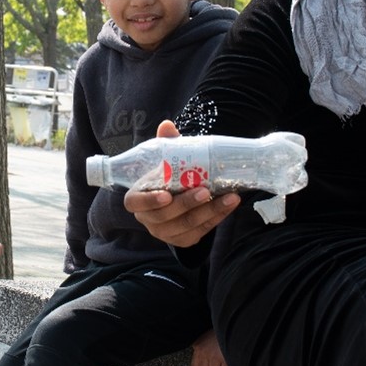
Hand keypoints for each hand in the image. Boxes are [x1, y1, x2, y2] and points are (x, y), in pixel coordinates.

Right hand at [122, 120, 240, 248]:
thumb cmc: (166, 177)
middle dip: (187, 204)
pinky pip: (201, 230)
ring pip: (187, 225)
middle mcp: (149, 219)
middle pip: (166, 216)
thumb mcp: (164, 160)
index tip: (166, 195)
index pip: (136, 203)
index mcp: (137, 199)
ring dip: (210, 211)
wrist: (176, 198)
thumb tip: (167, 125)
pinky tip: (229, 205)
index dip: (149, 200)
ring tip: (229, 197)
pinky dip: (217, 217)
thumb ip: (166, 144)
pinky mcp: (184, 239)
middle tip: (205, 190)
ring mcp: (166, 232)